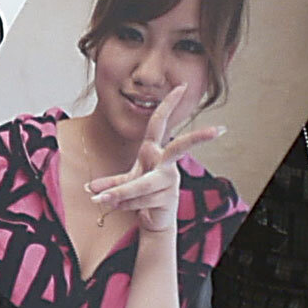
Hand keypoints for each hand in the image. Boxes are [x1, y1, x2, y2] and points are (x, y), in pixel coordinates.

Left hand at [87, 85, 225, 231]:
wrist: (154, 220)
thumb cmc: (143, 195)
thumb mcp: (125, 183)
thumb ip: (110, 183)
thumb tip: (90, 187)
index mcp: (155, 151)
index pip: (160, 123)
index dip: (169, 104)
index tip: (181, 86)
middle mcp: (166, 164)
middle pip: (181, 147)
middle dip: (199, 138)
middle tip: (217, 131)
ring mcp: (170, 181)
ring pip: (141, 184)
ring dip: (119, 194)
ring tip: (102, 200)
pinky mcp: (168, 198)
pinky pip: (140, 199)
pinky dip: (124, 203)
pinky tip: (123, 207)